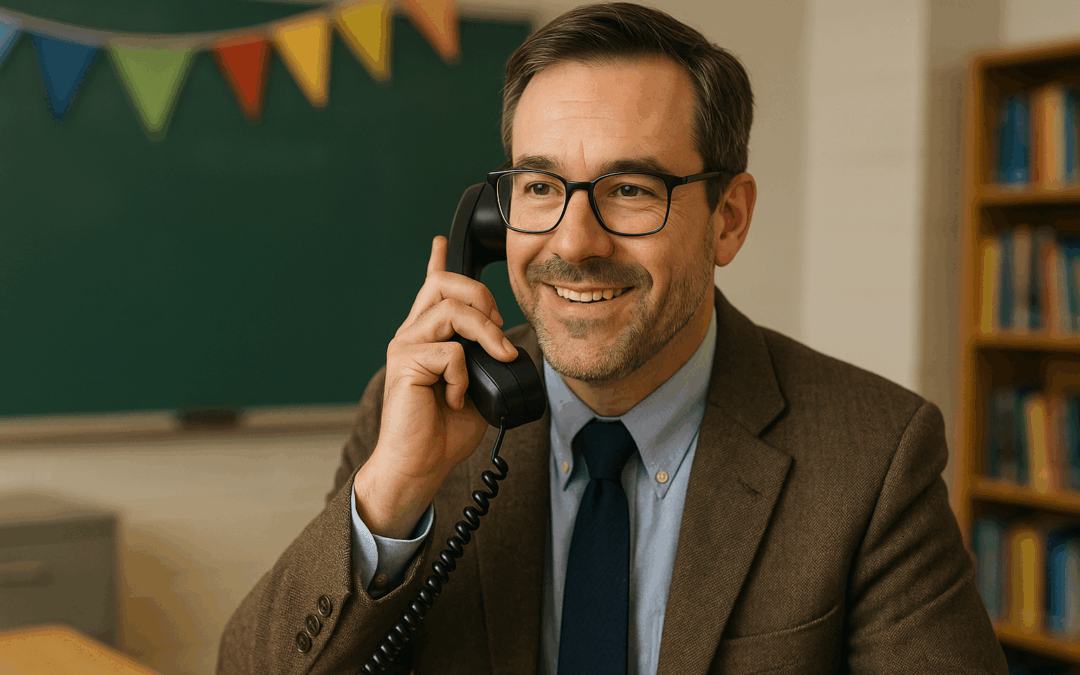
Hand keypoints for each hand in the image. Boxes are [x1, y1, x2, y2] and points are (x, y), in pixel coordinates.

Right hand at [353, 236, 517, 538]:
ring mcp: (405, 346)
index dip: (437, 261)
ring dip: (487, 332)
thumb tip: (505, 348)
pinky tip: (455, 398)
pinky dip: (463, 376)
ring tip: (498, 359)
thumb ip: (485, 362)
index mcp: (427, 337)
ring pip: (452, 310)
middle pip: (446, 284)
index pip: (431, 288)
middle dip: (483, 296)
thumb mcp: (477, 388)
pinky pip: (451, 352)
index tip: (441, 240)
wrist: (419, 466)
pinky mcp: (404, 363)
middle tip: (500, 332)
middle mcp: (412, 334)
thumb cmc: (443, 432)